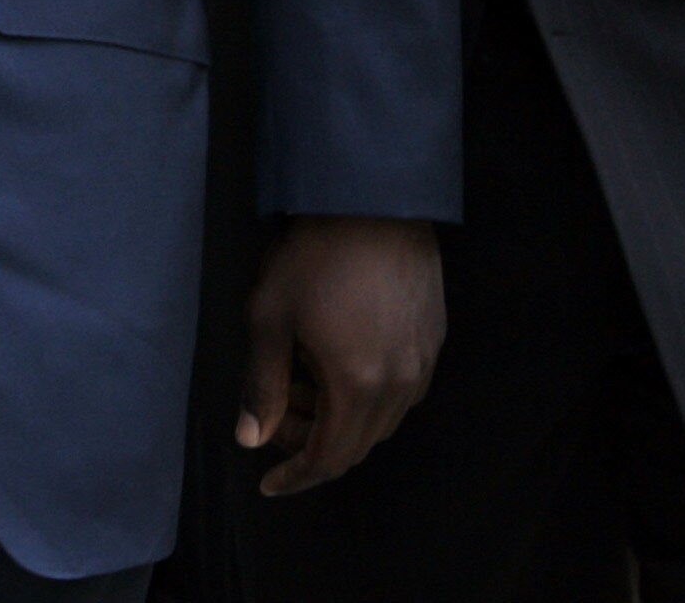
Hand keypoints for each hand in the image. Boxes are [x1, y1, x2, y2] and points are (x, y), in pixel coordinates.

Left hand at [235, 215, 444, 497]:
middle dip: (311, 444)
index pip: (329, 458)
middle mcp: (400, 385)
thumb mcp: (271, 317)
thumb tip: (251, 439)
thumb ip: (262, 385)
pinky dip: (367, 398)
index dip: (296, 476)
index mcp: (358, 385)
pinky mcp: (433, 340)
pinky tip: (339, 366)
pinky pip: (401, 393)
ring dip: (339, 420)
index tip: (269, 483)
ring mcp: (422, 363)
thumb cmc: (314, 254)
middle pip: (356, 446)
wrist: (373, 201)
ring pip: (380, 422)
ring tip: (302, 384)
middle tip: (276, 418)